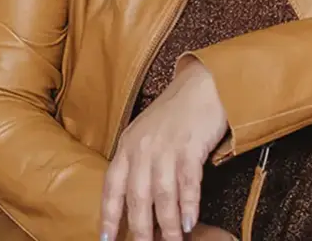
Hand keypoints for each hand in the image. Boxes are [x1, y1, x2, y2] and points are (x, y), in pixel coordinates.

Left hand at [101, 57, 228, 240]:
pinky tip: (189, 221)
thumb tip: (136, 205)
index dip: (109, 216)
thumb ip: (137, 163)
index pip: (112, 186)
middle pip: (137, 197)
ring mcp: (166, 146)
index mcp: (127, 145)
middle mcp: (142, 147)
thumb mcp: (145, 134)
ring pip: (162, 195)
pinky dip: (188, 205)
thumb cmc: (174, 113)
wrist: (202, 84)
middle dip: (141, 230)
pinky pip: (187, 183)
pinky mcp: (190, 145)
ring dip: (167, 225)